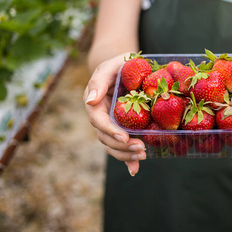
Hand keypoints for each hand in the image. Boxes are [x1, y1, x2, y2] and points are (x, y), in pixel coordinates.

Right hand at [83, 53, 145, 175]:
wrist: (127, 67)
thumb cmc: (119, 63)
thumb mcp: (111, 65)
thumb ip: (100, 80)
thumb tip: (90, 100)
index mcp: (95, 102)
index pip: (98, 120)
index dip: (110, 131)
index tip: (124, 138)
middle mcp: (100, 116)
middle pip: (105, 137)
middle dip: (121, 146)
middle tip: (140, 149)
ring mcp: (110, 124)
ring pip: (112, 145)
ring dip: (125, 154)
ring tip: (142, 156)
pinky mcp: (121, 128)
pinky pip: (121, 146)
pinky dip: (127, 159)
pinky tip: (135, 169)